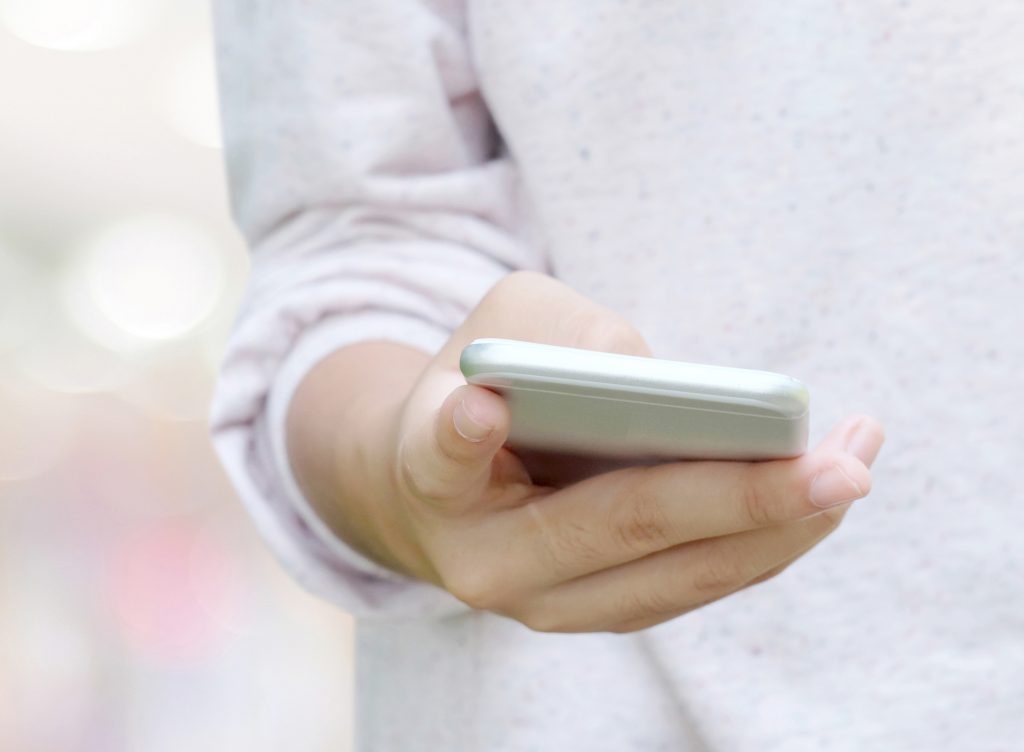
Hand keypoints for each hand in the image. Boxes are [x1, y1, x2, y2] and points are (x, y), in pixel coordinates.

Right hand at [382, 271, 885, 631]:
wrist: (444, 489)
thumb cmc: (480, 383)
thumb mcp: (507, 327)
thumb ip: (570, 335)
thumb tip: (676, 388)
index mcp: (430, 469)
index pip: (440, 453)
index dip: (462, 432)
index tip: (478, 406)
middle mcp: (487, 559)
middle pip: (617, 530)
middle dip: (741, 498)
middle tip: (840, 468)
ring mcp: (547, 603)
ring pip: (677, 577)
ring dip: (780, 527)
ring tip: (857, 467)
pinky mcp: (600, 612)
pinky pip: (694, 582)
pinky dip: (764, 540)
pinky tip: (821, 497)